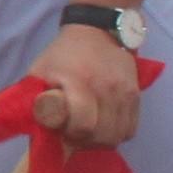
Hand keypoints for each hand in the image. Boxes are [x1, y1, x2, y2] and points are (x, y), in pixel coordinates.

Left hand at [18, 25, 141, 149]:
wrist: (98, 31)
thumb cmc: (62, 55)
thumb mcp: (40, 72)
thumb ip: (36, 101)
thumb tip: (36, 132)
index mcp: (78, 81)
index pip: (82, 125)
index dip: (69, 134)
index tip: (60, 129)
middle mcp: (105, 88)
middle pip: (100, 135)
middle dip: (83, 141)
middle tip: (72, 132)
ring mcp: (124, 92)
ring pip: (116, 136)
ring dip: (99, 140)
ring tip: (87, 130)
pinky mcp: (136, 95)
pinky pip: (130, 129)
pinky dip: (116, 133)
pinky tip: (103, 125)